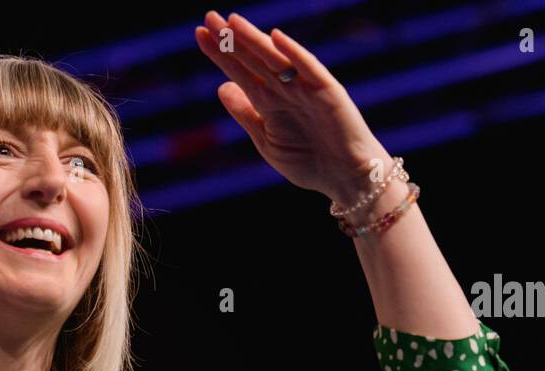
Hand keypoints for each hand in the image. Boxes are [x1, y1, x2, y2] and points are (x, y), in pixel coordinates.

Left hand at [195, 10, 390, 205]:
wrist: (345, 179)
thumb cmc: (308, 162)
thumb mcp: (266, 140)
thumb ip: (245, 113)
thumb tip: (221, 87)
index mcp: (268, 101)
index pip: (239, 71)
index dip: (220, 54)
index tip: (199, 34)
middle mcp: (285, 89)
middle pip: (253, 60)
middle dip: (232, 40)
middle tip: (209, 17)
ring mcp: (306, 88)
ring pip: (276, 59)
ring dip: (255, 40)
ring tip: (233, 22)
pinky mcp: (328, 93)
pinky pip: (309, 69)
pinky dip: (294, 53)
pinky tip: (275, 37)